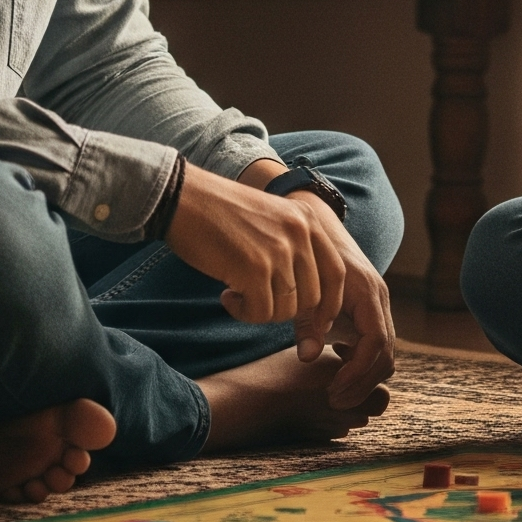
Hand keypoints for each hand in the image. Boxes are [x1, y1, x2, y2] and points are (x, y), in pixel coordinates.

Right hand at [165, 164, 342, 336]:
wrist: (185, 199)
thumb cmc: (222, 214)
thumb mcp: (273, 219)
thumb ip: (295, 248)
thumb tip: (310, 300)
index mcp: (308, 220)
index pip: (337, 273)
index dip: (329, 304)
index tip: (315, 322)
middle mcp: (300, 233)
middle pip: (313, 296)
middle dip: (287, 311)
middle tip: (257, 302)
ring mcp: (279, 250)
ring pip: (287, 309)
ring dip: (262, 311)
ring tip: (238, 294)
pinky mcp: (255, 268)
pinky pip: (261, 312)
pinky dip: (243, 313)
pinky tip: (227, 296)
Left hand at [286, 196, 395, 406]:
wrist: (318, 224)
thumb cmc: (310, 257)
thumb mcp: (306, 289)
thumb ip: (306, 322)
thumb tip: (306, 358)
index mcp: (368, 293)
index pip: (377, 342)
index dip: (358, 372)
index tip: (334, 389)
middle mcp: (379, 301)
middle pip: (386, 354)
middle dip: (362, 383)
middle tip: (333, 400)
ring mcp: (378, 306)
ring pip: (385, 354)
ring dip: (363, 377)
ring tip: (334, 391)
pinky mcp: (369, 311)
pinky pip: (376, 346)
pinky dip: (362, 364)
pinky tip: (337, 364)